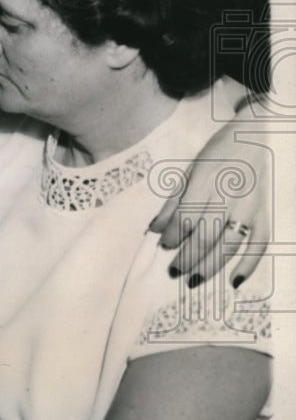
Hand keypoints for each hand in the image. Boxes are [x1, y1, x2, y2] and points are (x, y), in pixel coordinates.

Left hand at [148, 120, 270, 288]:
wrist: (255, 137)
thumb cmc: (217, 154)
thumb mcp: (189, 171)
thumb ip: (172, 202)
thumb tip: (154, 229)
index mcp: (205, 184)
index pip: (185, 219)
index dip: (173, 236)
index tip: (164, 247)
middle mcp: (228, 198)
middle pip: (204, 237)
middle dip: (187, 258)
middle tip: (174, 271)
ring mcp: (249, 209)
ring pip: (229, 246)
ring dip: (209, 266)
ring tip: (193, 279)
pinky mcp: (265, 214)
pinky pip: (259, 245)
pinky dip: (248, 265)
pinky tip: (234, 281)